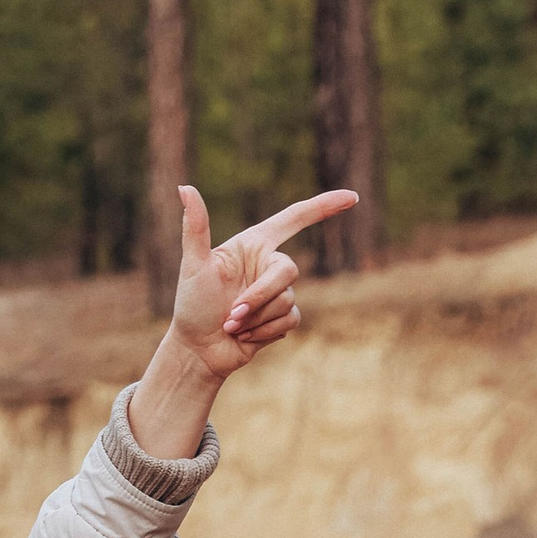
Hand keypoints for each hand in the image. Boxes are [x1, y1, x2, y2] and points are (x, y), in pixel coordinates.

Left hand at [127, 184, 356, 460]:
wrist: (198, 349)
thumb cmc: (191, 305)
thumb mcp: (193, 265)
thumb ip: (195, 226)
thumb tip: (184, 187)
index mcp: (254, 244)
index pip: (295, 218)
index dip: (324, 206)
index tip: (351, 197)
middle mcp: (269, 264)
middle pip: (289, 270)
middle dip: (261, 296)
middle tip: (231, 315)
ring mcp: (277, 291)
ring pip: (287, 300)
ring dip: (257, 319)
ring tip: (231, 327)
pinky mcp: (282, 317)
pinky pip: (290, 319)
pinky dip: (265, 332)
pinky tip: (245, 338)